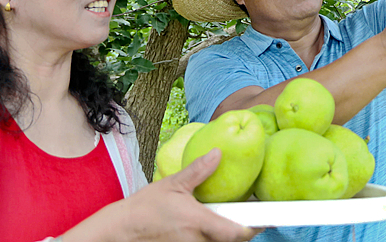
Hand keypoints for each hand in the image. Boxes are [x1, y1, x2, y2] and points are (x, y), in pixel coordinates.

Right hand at [70, 150, 255, 241]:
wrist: (120, 230)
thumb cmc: (145, 207)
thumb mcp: (173, 184)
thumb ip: (199, 170)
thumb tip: (219, 153)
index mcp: (197, 223)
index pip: (235, 233)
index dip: (254, 227)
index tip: (265, 218)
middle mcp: (196, 241)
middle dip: (243, 230)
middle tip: (249, 215)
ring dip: (226, 234)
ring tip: (227, 217)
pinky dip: (213, 238)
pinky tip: (210, 225)